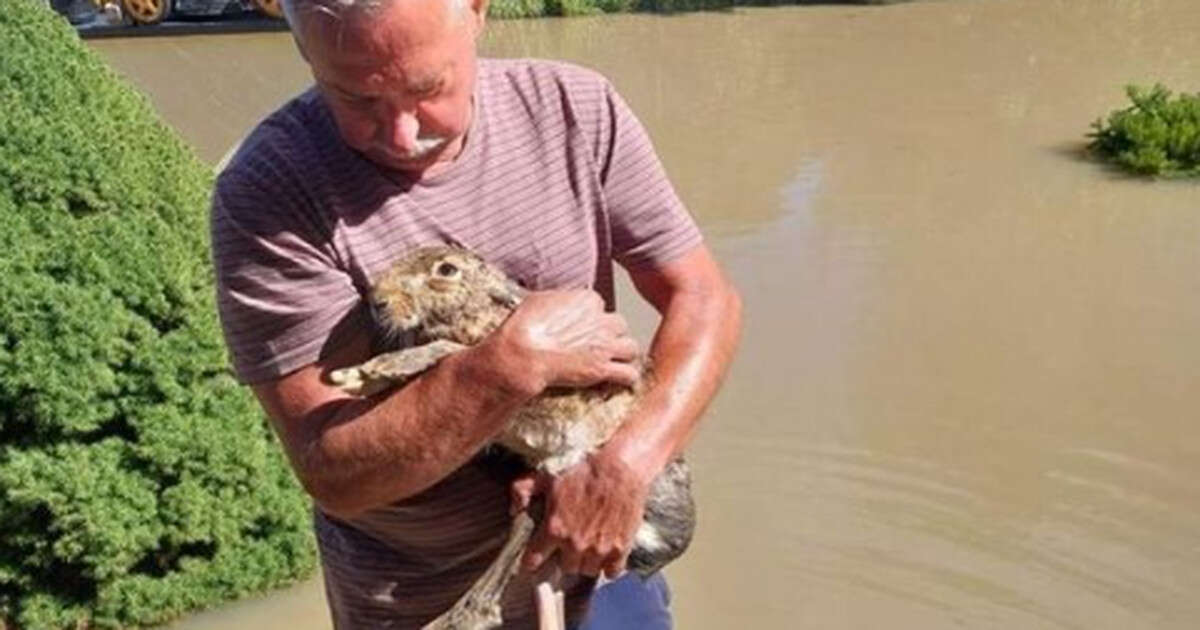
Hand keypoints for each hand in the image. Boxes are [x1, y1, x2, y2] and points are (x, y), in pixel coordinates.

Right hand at [493, 290, 639, 390]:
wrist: (522, 354)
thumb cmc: (524, 327)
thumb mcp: (539, 300)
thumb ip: (557, 298)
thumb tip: (556, 302)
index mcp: (588, 300)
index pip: (600, 306)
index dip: (592, 318)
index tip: (583, 328)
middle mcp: (601, 321)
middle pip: (620, 325)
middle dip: (612, 335)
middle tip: (599, 345)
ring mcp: (604, 346)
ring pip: (631, 348)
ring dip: (623, 355)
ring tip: (613, 362)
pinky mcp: (602, 369)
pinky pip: (629, 374)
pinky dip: (625, 378)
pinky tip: (618, 380)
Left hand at [512, 453, 649, 577]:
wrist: (620, 467)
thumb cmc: (583, 468)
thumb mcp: (546, 475)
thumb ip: (523, 490)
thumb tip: (514, 509)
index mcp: (554, 528)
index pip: (533, 560)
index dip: (532, 561)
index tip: (533, 560)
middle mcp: (575, 544)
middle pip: (566, 568)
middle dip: (566, 558)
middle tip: (570, 546)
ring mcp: (599, 548)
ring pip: (588, 570)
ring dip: (587, 562)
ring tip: (589, 549)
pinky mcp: (620, 548)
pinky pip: (612, 572)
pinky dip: (609, 566)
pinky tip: (607, 555)